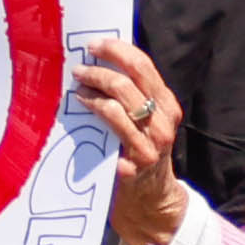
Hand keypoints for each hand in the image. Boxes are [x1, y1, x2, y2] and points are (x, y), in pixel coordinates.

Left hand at [74, 40, 188, 244]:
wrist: (153, 200)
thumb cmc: (143, 152)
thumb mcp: (147, 122)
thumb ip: (134, 96)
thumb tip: (102, 61)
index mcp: (167, 106)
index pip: (144, 66)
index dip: (118, 50)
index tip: (95, 44)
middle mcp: (163, 122)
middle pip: (129, 81)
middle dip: (100, 68)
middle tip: (79, 67)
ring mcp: (150, 143)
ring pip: (117, 102)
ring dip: (92, 90)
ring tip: (77, 86)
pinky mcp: (134, 162)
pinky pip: (110, 128)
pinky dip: (93, 112)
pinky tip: (80, 108)